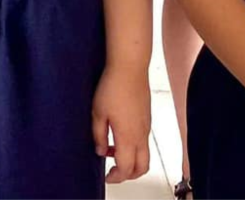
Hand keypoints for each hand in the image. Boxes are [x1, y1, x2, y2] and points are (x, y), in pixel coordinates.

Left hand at [91, 63, 150, 183]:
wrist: (130, 67)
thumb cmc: (112, 87)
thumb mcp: (97, 112)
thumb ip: (98, 134)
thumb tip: (100, 150)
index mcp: (128, 136)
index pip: (127, 168)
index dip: (117, 177)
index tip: (107, 176)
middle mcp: (141, 135)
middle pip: (142, 167)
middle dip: (129, 174)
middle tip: (113, 170)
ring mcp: (146, 127)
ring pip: (145, 155)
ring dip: (131, 160)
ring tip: (110, 149)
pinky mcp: (147, 118)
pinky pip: (144, 141)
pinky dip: (133, 147)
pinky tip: (117, 134)